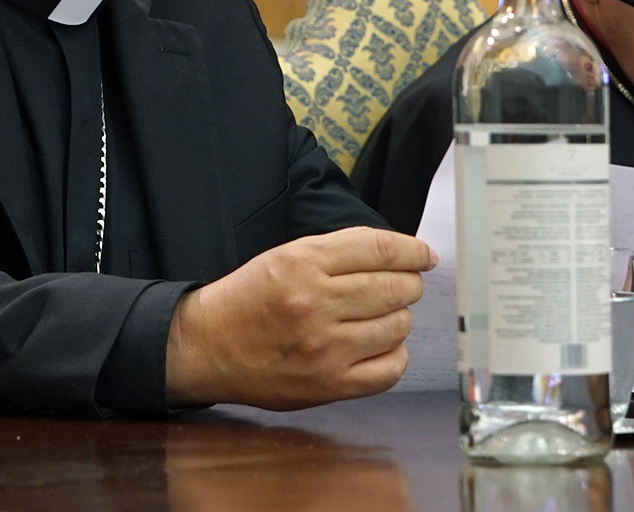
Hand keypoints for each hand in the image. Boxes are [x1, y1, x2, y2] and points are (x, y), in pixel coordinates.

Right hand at [164, 226, 435, 409]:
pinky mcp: (330, 384)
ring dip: (398, 319)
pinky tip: (380, 347)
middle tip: (401, 287)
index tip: (424, 255)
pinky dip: (394, 355)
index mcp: (303, 263)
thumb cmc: (249, 299)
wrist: (209, 347)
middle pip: (396, 287)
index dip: (412, 250)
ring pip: (398, 326)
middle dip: (408, 284)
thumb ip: (339, 252)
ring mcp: (325, 347)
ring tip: (379, 318)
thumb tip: (399, 254)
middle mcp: (316, 303)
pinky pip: (390, 368)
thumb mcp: (285, 256)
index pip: (380, 249)